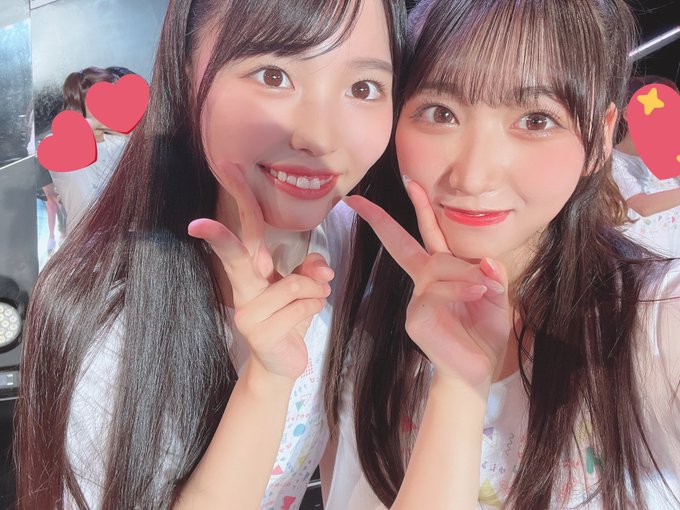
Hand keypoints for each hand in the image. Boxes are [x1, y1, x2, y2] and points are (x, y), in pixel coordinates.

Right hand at [188, 162, 333, 379]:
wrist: (281, 365)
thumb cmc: (288, 320)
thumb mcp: (302, 290)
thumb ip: (310, 269)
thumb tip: (322, 267)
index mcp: (249, 276)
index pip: (239, 244)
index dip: (224, 225)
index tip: (213, 198)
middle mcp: (242, 292)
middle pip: (235, 258)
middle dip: (219, 238)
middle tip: (198, 223)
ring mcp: (248, 315)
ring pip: (292, 285)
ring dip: (315, 288)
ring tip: (319, 294)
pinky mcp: (262, 334)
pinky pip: (300, 308)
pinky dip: (315, 305)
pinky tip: (314, 309)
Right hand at [344, 179, 510, 390]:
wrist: (477, 372)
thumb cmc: (483, 335)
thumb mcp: (496, 297)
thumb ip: (492, 273)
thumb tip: (484, 259)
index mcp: (440, 274)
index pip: (426, 235)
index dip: (419, 208)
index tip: (409, 182)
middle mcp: (424, 283)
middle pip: (401, 243)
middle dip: (380, 220)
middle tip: (357, 201)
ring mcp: (417, 300)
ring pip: (437, 266)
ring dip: (464, 273)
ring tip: (486, 289)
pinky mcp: (416, 318)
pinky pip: (436, 291)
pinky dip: (460, 288)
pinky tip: (476, 294)